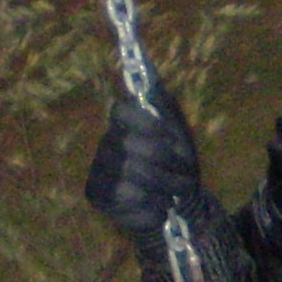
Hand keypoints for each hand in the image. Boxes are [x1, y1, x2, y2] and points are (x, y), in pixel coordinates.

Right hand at [83, 73, 203, 236]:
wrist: (180, 206)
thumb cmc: (180, 165)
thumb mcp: (180, 133)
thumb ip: (165, 106)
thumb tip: (150, 75)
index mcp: (125, 124)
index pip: (120, 111)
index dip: (146, 125)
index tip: (172, 141)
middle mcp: (107, 143)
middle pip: (128, 145)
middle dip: (164, 163)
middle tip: (185, 177)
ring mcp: (98, 168)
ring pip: (126, 172)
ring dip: (162, 185)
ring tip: (176, 193)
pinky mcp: (96, 194)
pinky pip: (121, 195)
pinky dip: (149, 203)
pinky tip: (160, 206)